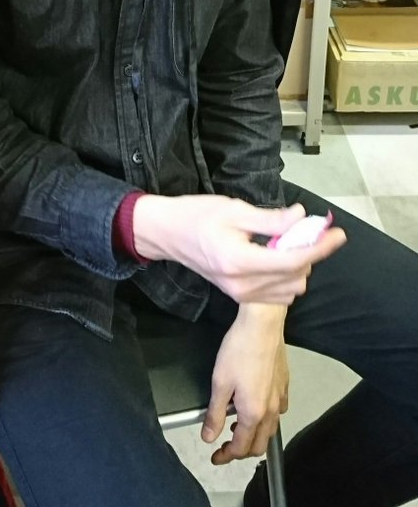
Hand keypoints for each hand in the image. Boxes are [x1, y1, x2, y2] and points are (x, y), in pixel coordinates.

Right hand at [132, 193, 345, 305]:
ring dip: (299, 266)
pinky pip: (277, 294)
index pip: (293, 261)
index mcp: (241, 262)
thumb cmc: (198, 216)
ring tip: (290, 241)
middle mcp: (243, 286)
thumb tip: (303, 217)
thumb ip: (271, 219)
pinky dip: (287, 276)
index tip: (338, 233)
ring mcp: (241, 295)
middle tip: (306, 229)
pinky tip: (279, 254)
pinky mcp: (239, 296)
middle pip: (296, 278)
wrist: (169, 234)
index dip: (320, 247)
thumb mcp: (235, 210)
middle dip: (308, 253)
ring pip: (290, 289)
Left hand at [201, 307, 288, 460]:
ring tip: (239, 427)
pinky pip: (279, 411)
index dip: (226, 456)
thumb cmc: (239, 351)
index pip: (241, 447)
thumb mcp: (220, 383)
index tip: (215, 456)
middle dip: (242, 451)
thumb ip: (214, 414)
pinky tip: (258, 407)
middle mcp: (271, 410)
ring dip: (255, 435)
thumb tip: (209, 437)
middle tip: (225, 447)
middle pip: (259, 444)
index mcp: (253, 413)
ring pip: (271, 429)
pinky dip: (268, 418)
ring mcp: (280, 397)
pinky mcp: (285, 383)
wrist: (262, 325)